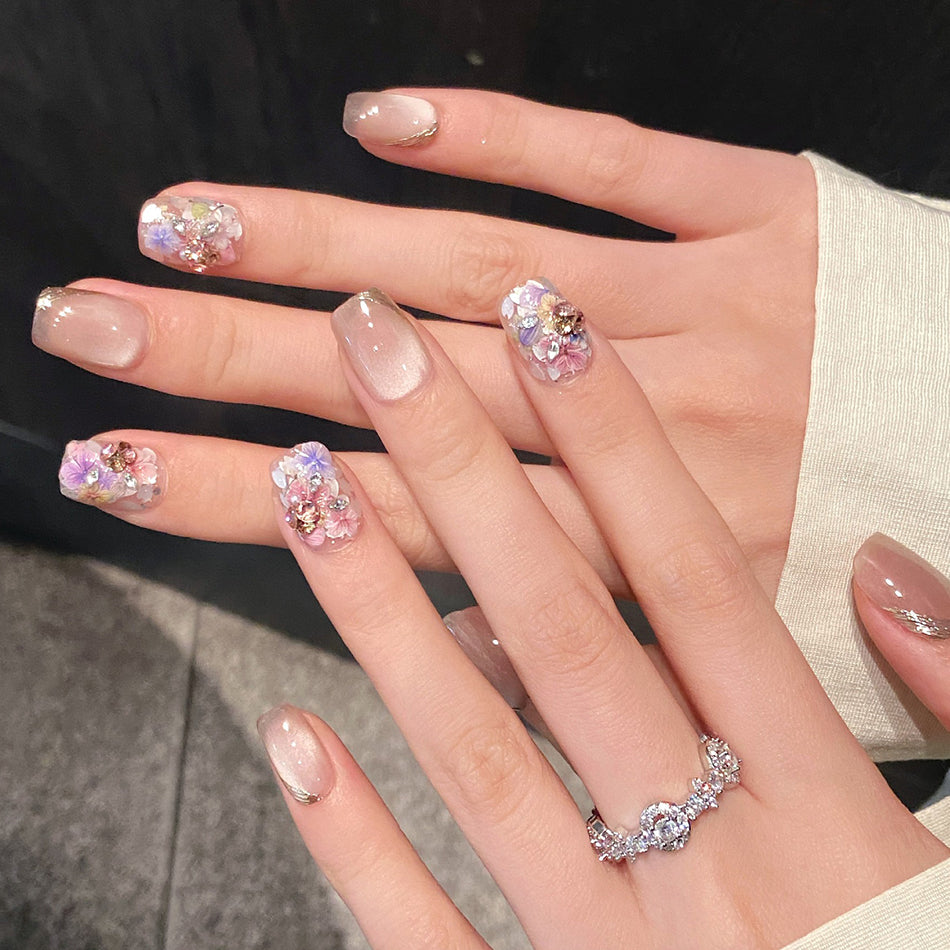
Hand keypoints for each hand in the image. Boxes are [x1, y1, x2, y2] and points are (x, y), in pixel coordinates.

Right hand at [38, 90, 816, 598]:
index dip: (241, 498)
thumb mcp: (712, 652)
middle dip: (225, 358)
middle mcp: (649, 430)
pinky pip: (613, 162)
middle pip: (400, 390)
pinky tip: (378, 122)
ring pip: (480, 266)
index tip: (116, 469)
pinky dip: (493, 134)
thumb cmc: (842, 550)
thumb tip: (436, 636)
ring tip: (185, 225)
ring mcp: (703, 311)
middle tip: (91, 326)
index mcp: (635, 555)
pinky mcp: (760, 217)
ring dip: (321, 238)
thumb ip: (567, 643)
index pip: (395, 526)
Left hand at [251, 288, 945, 948]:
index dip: (620, 445)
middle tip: (376, 351)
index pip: (696, 578)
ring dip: (383, 613)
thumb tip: (893, 570)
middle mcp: (704, 865)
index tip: (544, 331)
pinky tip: (289, 735)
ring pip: (478, 752)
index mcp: (823, 808)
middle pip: (565, 627)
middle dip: (467, 473)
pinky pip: (427, 933)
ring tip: (303, 489)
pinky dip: (356, 837)